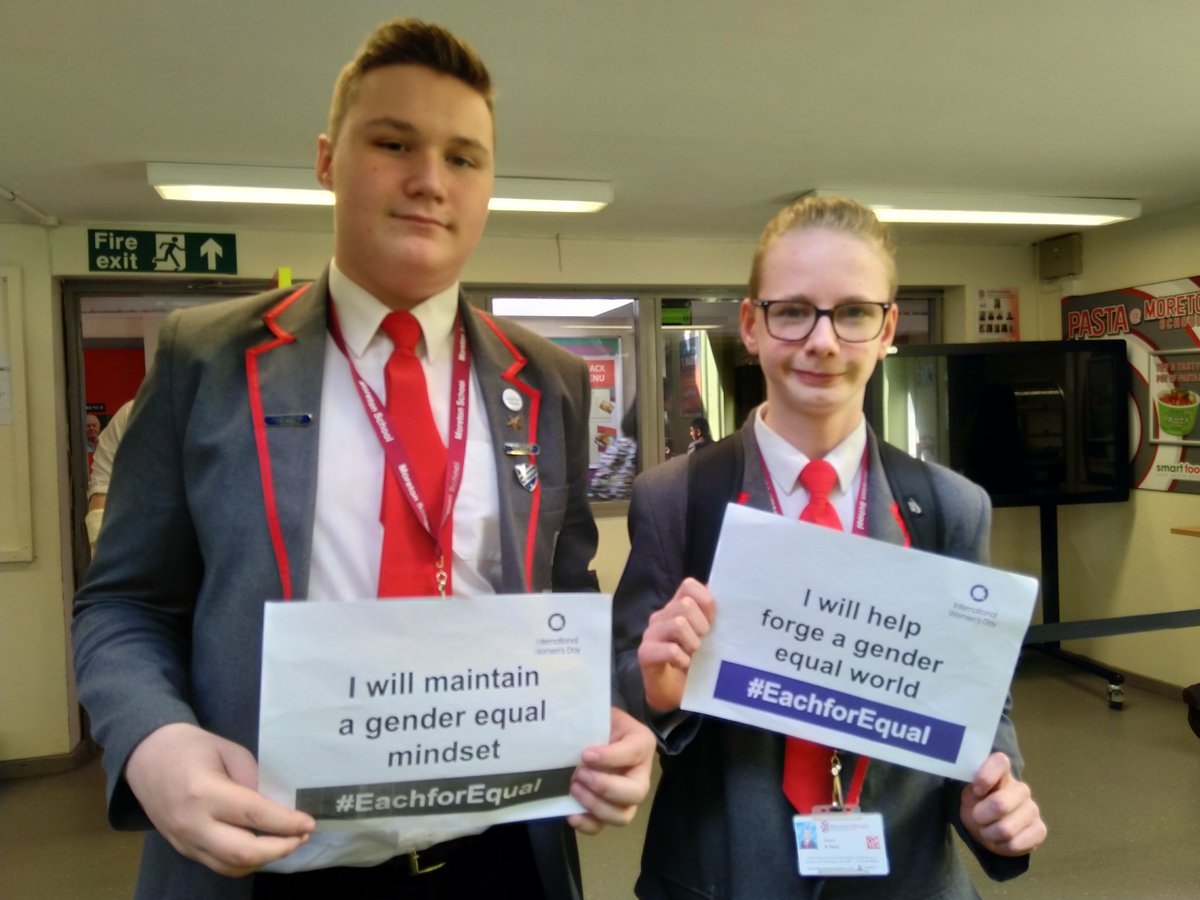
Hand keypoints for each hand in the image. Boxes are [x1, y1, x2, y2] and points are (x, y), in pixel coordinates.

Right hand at [124, 723, 314, 876]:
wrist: (146, 757)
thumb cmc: (191, 746)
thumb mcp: (229, 750)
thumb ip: (252, 779)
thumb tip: (277, 806)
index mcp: (204, 792)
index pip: (253, 814)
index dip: (285, 823)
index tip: (309, 822)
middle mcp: (192, 824)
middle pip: (242, 852)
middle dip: (279, 849)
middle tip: (303, 836)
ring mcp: (184, 841)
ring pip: (231, 866)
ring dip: (265, 859)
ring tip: (288, 842)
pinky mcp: (183, 849)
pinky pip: (218, 865)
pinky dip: (245, 862)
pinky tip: (263, 848)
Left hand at [567, 707, 655, 834]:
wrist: (598, 732)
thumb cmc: (600, 721)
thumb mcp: (601, 714)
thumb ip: (592, 722)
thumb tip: (571, 736)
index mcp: (641, 743)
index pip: (632, 753)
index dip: (609, 757)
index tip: (585, 754)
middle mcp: (641, 773)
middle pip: (636, 792)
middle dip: (606, 787)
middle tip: (580, 774)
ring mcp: (627, 796)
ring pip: (623, 815)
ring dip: (596, 806)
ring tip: (573, 788)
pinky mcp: (609, 809)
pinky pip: (603, 826)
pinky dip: (587, 824)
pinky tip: (571, 814)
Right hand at [637, 577, 715, 711]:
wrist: (670, 694)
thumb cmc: (692, 663)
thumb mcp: (706, 638)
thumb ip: (713, 619)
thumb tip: (733, 602)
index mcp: (676, 607)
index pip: (689, 585)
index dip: (705, 600)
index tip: (713, 620)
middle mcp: (661, 616)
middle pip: (685, 605)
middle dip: (702, 625)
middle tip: (704, 642)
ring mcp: (651, 633)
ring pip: (678, 624)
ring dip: (693, 642)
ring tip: (695, 653)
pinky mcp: (645, 653)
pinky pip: (669, 649)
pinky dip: (682, 659)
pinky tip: (685, 665)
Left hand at [959, 751, 1046, 855]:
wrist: (988, 828)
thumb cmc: (977, 805)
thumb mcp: (968, 794)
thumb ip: (971, 786)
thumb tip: (977, 790)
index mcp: (1002, 773)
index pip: (1000, 761)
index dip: (986, 776)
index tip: (976, 791)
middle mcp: (1021, 788)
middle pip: (1000, 804)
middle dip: (981, 816)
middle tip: (977, 818)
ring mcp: (1033, 809)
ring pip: (1006, 829)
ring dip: (990, 834)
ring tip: (988, 830)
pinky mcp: (1040, 830)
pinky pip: (1017, 843)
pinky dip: (1002, 846)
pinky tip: (1001, 840)